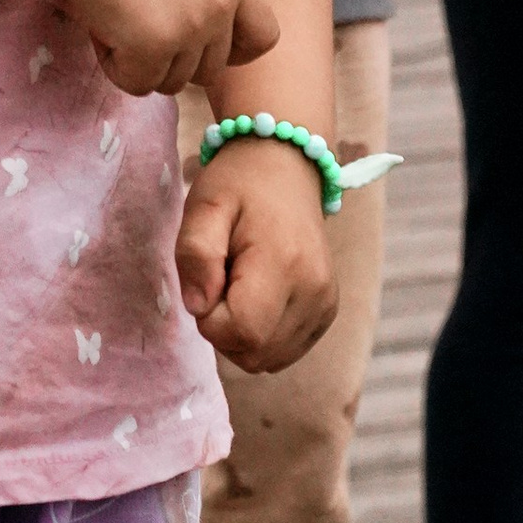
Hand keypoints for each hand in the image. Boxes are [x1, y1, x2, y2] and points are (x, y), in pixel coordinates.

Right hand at [56, 0, 277, 103]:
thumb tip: (179, 18)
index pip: (264, 35)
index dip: (234, 52)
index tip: (199, 48)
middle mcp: (219, 5)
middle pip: (210, 72)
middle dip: (171, 61)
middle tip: (133, 28)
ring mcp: (191, 28)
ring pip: (171, 82)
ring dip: (138, 61)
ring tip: (112, 16)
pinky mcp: (155, 48)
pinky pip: (136, 83)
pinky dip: (114, 63)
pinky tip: (99, 24)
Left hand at [175, 137, 338, 372]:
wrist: (285, 163)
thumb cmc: (238, 183)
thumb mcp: (204, 205)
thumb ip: (195, 254)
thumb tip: (198, 307)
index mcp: (284, 264)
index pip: (241, 333)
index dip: (210, 317)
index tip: (209, 278)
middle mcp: (315, 291)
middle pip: (254, 354)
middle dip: (224, 328)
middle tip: (220, 279)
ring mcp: (326, 304)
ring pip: (269, 359)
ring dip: (242, 333)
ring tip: (239, 284)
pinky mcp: (327, 311)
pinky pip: (285, 351)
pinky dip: (263, 334)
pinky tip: (258, 295)